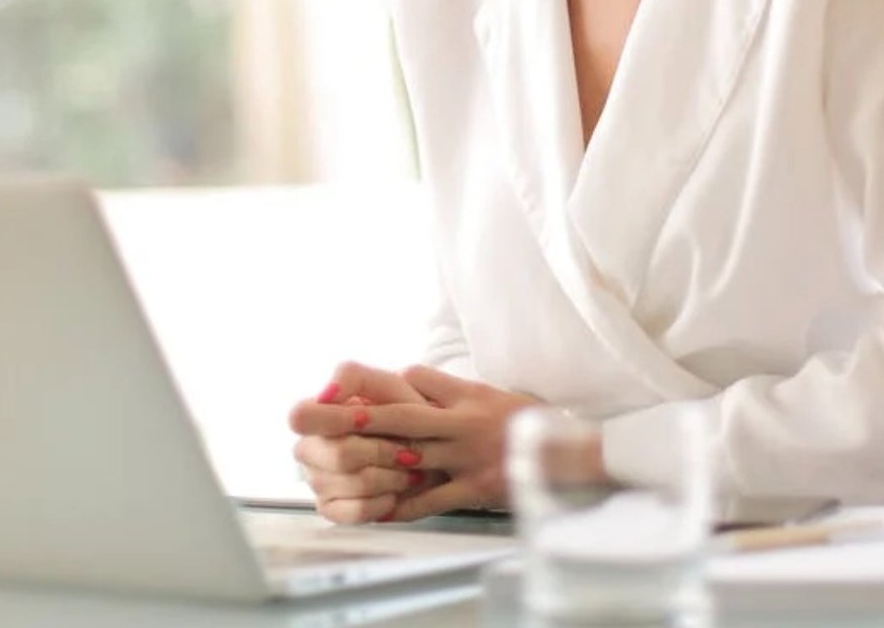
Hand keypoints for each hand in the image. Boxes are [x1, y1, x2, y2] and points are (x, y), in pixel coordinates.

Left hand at [297, 365, 544, 521]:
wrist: (568, 453)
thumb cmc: (523, 422)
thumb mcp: (487, 393)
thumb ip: (447, 388)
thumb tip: (407, 374)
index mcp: (463, 395)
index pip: (414, 380)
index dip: (378, 383)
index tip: (338, 385)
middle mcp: (460, 422)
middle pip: (400, 416)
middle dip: (355, 415)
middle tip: (315, 413)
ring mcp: (466, 456)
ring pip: (410, 456)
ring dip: (370, 459)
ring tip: (333, 460)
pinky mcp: (474, 488)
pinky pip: (432, 498)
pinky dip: (403, 505)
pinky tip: (376, 508)